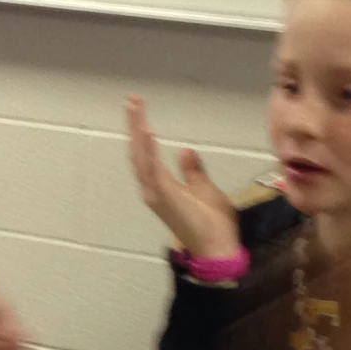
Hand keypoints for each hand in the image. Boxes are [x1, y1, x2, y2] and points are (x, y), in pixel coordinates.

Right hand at [126, 96, 239, 259]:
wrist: (217, 249)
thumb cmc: (213, 225)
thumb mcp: (205, 190)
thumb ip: (193, 172)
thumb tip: (184, 151)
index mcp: (162, 188)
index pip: (147, 155)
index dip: (141, 133)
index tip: (140, 110)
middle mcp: (153, 190)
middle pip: (138, 152)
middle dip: (134, 126)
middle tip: (132, 100)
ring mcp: (156, 194)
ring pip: (140, 158)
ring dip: (137, 132)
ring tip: (136, 108)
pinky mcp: (164, 197)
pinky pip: (152, 170)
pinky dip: (148, 150)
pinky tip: (147, 132)